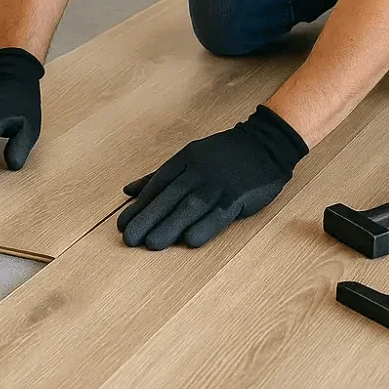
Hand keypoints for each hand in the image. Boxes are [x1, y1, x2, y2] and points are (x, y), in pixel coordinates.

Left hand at [117, 105, 308, 249]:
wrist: (265, 144)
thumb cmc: (223, 155)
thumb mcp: (189, 157)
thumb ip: (159, 175)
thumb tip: (127, 190)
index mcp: (186, 160)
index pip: (158, 185)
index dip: (140, 206)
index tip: (123, 225)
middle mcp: (200, 171)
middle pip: (171, 196)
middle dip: (149, 218)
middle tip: (130, 239)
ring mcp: (220, 183)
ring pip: (192, 206)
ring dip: (171, 225)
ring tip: (152, 244)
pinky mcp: (239, 195)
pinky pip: (220, 213)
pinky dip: (205, 226)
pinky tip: (190, 241)